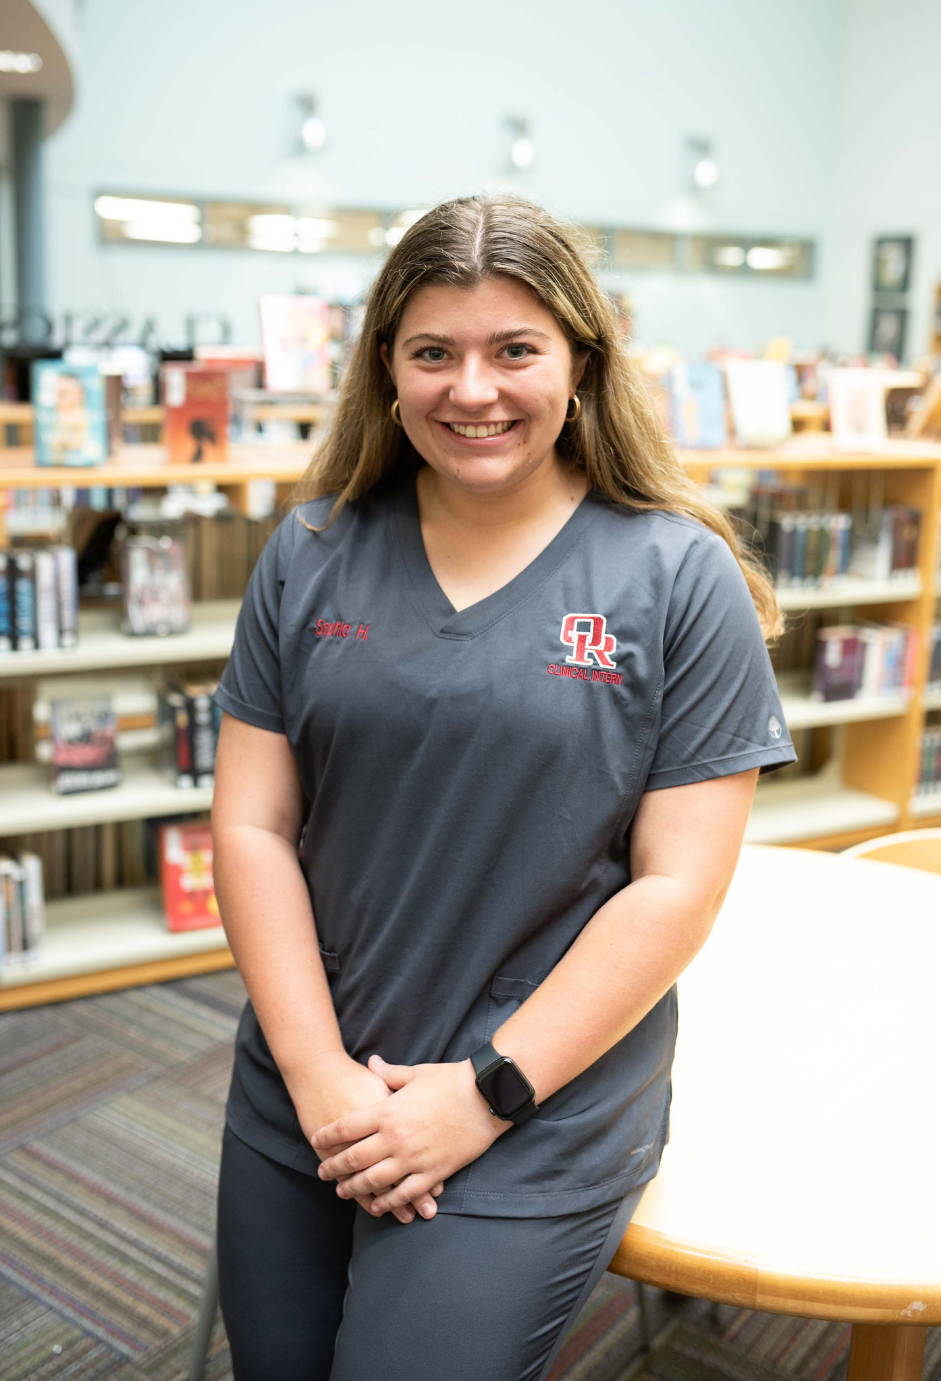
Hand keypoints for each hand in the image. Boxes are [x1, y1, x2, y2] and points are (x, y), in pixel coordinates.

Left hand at [286, 1050, 442, 1222]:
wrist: (485, 1097)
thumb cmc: (450, 1080)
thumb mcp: (415, 1073)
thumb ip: (389, 1073)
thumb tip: (371, 1062)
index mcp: (388, 1112)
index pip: (347, 1128)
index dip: (328, 1136)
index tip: (317, 1141)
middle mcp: (395, 1138)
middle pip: (354, 1158)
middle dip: (334, 1168)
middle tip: (323, 1173)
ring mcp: (414, 1158)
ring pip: (375, 1181)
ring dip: (354, 1188)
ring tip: (342, 1192)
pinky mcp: (433, 1172)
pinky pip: (405, 1193)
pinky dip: (388, 1202)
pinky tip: (377, 1205)